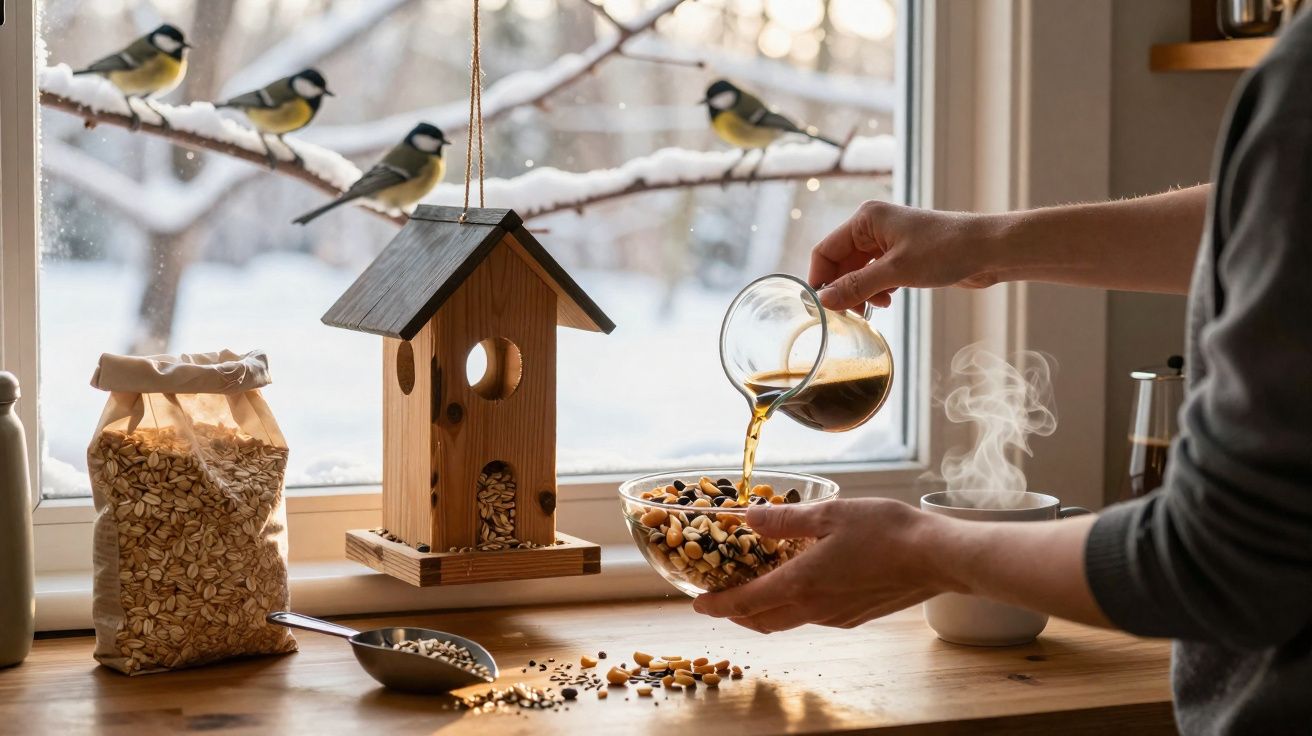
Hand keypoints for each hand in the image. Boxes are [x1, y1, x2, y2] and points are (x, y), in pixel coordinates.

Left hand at [692, 498, 955, 632]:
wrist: (937, 558)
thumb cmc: (886, 531)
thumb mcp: (829, 514)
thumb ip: (785, 519)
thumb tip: (749, 517)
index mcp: (801, 584)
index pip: (745, 603)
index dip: (717, 606)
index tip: (697, 605)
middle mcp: (814, 608)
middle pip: (762, 620)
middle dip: (736, 614)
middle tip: (721, 599)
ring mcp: (836, 616)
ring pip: (787, 621)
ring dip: (764, 611)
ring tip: (756, 590)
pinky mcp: (855, 616)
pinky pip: (813, 616)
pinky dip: (794, 606)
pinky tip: (802, 585)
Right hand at [809, 200, 1002, 310]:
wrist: (989, 250)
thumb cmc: (946, 250)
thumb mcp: (896, 271)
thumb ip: (856, 286)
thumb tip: (824, 300)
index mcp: (866, 219)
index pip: (826, 250)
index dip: (820, 279)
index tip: (821, 306)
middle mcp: (873, 227)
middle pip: (840, 263)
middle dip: (843, 289)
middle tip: (851, 313)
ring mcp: (888, 241)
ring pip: (858, 271)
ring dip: (860, 292)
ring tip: (874, 308)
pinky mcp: (903, 255)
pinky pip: (876, 275)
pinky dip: (876, 290)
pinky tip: (887, 300)